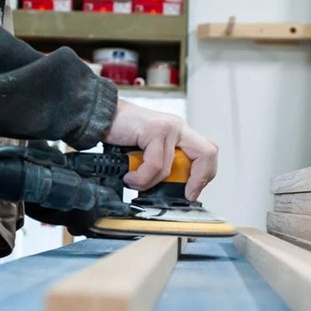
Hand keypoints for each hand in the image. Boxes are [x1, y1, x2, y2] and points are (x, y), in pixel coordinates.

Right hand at [103, 99, 218, 200]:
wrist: (102, 117)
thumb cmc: (123, 134)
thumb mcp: (149, 151)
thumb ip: (164, 163)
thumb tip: (172, 188)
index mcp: (180, 133)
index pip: (207, 152)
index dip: (204, 175)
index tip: (192, 192)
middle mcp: (178, 127)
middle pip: (207, 153)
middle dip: (198, 179)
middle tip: (185, 194)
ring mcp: (168, 127)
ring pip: (171, 167)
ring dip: (150, 182)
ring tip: (135, 181)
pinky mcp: (154, 130)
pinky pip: (155, 165)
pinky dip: (141, 177)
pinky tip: (129, 176)